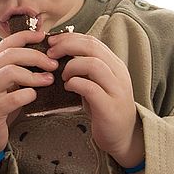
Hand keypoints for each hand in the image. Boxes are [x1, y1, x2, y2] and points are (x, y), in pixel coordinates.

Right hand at [0, 29, 57, 154]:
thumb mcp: (4, 86)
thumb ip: (16, 71)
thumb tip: (44, 57)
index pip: (5, 43)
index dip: (25, 36)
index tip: (43, 37)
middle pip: (10, 55)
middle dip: (35, 56)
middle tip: (53, 64)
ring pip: (10, 72)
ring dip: (34, 75)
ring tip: (48, 80)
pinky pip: (13, 97)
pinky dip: (28, 95)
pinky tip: (34, 97)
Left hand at [46, 32, 141, 163]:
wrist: (123, 136)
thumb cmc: (104, 107)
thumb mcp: (96, 82)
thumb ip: (85, 67)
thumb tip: (60, 51)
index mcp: (114, 64)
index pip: (91, 40)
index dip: (69, 38)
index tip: (52, 42)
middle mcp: (118, 73)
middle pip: (92, 47)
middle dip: (66, 46)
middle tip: (51, 54)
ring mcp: (116, 89)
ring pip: (93, 64)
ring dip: (71, 66)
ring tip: (63, 76)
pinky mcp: (109, 106)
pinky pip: (90, 87)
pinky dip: (75, 84)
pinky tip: (68, 87)